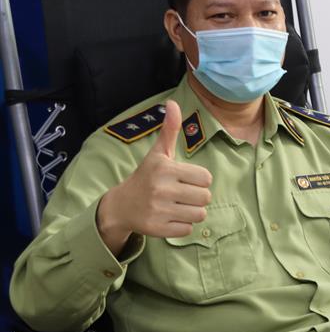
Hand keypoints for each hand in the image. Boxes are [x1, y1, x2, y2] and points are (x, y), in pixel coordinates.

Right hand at [97, 100, 213, 251]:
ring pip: (200, 215)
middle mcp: (161, 189)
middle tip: (181, 195)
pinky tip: (169, 217)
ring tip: (177, 206)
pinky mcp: (157, 229)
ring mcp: (158, 210)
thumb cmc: (147, 176)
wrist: (121, 205)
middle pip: (205, 197)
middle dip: (197, 197)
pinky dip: (182, 226)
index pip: (206, 178)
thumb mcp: (158, 153)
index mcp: (165, 169)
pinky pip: (188, 229)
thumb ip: (170, 130)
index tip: (184, 180)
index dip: (199, 180)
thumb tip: (173, 102)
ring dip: (192, 212)